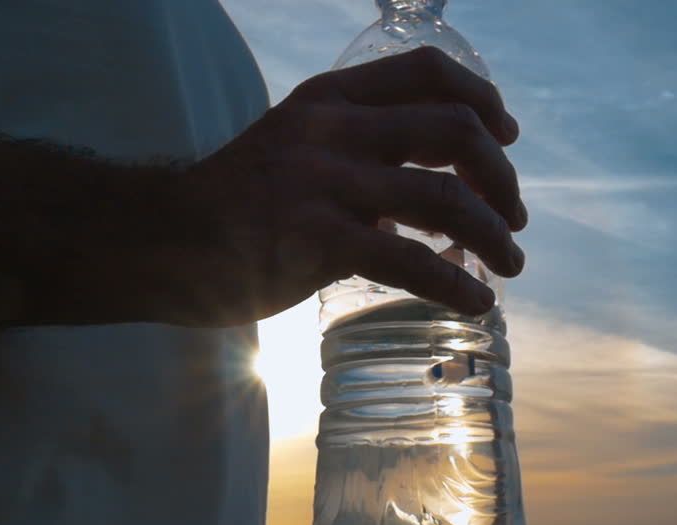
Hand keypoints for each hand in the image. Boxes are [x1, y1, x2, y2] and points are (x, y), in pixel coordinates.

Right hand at [179, 46, 525, 324]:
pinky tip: (477, 302)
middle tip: (516, 217)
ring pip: (445, 200)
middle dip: (502, 177)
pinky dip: (458, 285)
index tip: (508, 135)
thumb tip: (441, 194)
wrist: (160, 241)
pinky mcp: (316, 242)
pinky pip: (412, 262)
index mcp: (331, 97)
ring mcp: (324, 183)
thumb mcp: (298, 147)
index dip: (483, 99)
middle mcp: (332, 129)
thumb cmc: (238, 202)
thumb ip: (362, 152)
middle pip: (454, 131)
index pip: (428, 70)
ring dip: (495, 235)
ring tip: (512, 265)